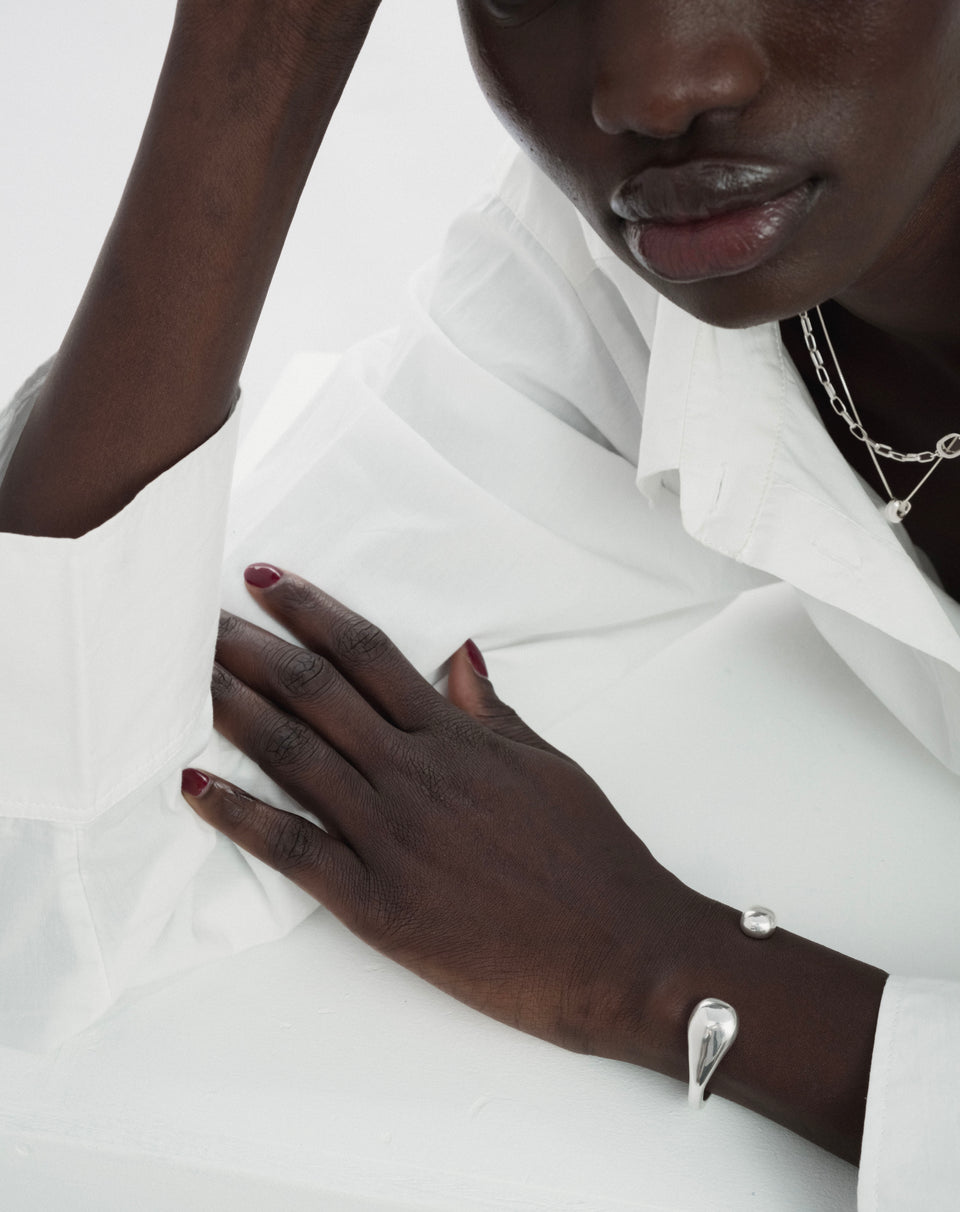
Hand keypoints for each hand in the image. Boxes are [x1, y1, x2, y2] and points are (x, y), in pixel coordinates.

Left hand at [182, 564, 708, 1066]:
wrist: (621, 950)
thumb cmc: (592, 857)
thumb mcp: (547, 764)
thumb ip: (492, 709)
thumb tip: (460, 655)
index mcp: (458, 736)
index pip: (369, 653)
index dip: (311, 610)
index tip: (266, 580)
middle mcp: (416, 773)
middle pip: (315, 692)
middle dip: (250, 647)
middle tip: (193, 616)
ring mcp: (392, 836)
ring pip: (295, 755)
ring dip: (232, 710)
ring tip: (183, 674)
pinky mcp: (377, 904)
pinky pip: (294, 849)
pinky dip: (239, 815)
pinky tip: (194, 783)